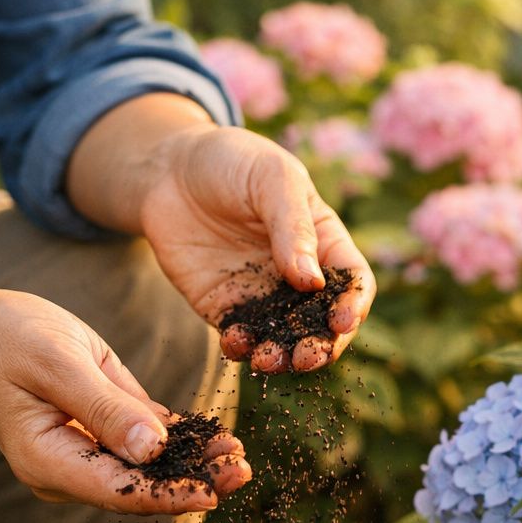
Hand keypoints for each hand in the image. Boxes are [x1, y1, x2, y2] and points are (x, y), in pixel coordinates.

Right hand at [0, 288, 251, 513]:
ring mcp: (86, 452)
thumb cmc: (7, 337)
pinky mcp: (103, 430)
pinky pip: (147, 443)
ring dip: (194, 464)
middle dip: (193, 482)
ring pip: (148, 468)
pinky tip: (219, 439)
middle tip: (243, 472)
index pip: (118, 491)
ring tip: (239, 457)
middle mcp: (70, 468)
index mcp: (49, 462)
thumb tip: (153, 449)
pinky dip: (182, 442)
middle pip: (139, 488)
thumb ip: (105, 407)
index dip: (168, 495)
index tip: (212, 494)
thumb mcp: (56, 362)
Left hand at [138, 125, 375, 372]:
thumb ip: (293, 228)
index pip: (351, 281)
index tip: (342, 321)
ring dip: (282, 356)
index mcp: (324, 241)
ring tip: (269, 361)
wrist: (168, 169)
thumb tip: (311, 283)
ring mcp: (263, 295)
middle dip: (320, 345)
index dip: (354, 304)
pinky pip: (241, 337)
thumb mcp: (272, 179)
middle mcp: (299, 275)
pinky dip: (241, 347)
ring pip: (284, 338)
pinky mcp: (226, 307)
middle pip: (323, 322)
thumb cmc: (231, 162)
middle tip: (308, 357)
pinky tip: (235, 343)